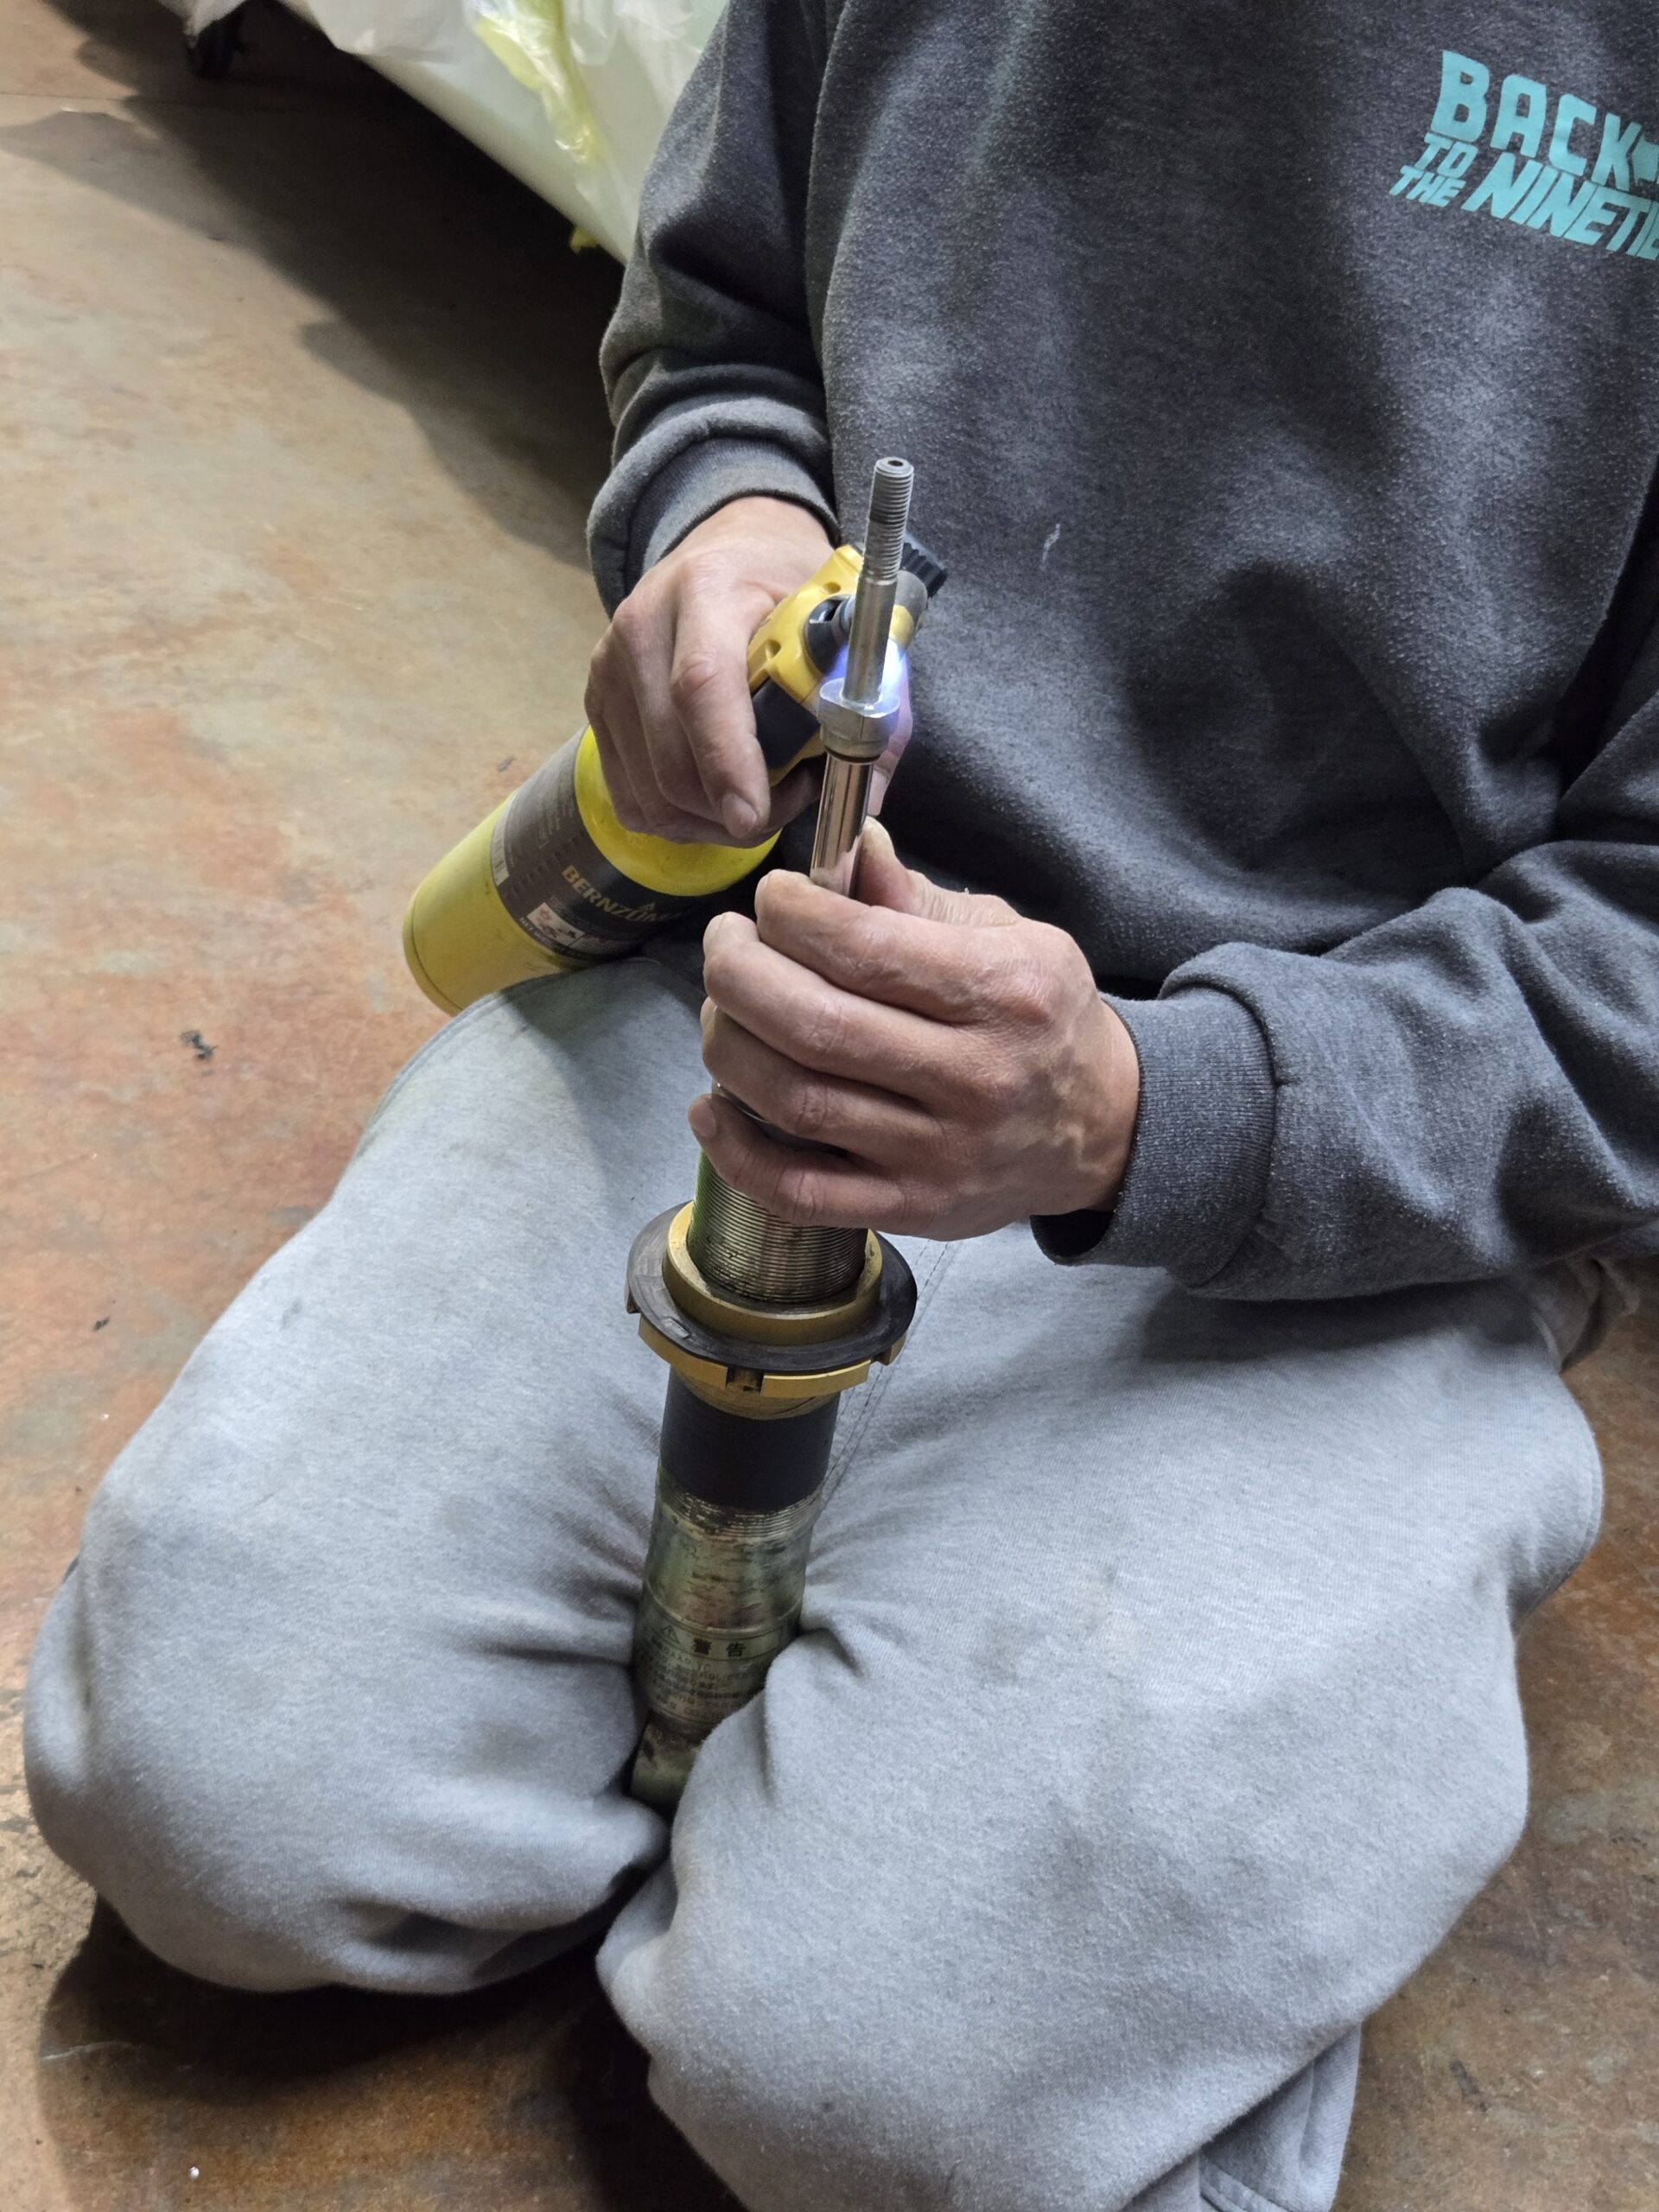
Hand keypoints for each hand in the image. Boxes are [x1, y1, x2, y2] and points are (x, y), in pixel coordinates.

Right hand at [585, 496, 833, 844]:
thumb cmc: (788, 587)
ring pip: (650, 793)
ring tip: (761, 794)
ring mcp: (608, 671)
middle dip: (734, 810)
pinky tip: (718, 799)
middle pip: (671, 759)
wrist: (726, 552)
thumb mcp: (841, 618)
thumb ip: (867, 697)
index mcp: (706, 590)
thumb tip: (867, 793)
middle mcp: (641, 628)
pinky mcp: (597, 707)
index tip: (754, 814)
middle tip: (793, 798)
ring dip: (710, 822)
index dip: (727, 760)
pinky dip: (681, 820)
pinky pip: (633, 799)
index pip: (701, 685)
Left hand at [692, 822, 1140, 1238]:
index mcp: (1002, 994)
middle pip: (816, 1025)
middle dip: (740, 974)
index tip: (770, 898)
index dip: (793, 916)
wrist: (1104, 1126)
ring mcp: (940, 1155)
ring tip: (720, 1010)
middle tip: (724, 946)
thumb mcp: (1010, 936)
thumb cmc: (1040, 1017)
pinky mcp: (912, 1209)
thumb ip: (918, 899)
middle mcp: (975, 1078)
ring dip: (728, 1048)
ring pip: (797, 1101)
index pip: (867, 950)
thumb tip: (851, 845)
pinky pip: (800, 1193)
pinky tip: (710, 1108)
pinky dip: (737, 1153)